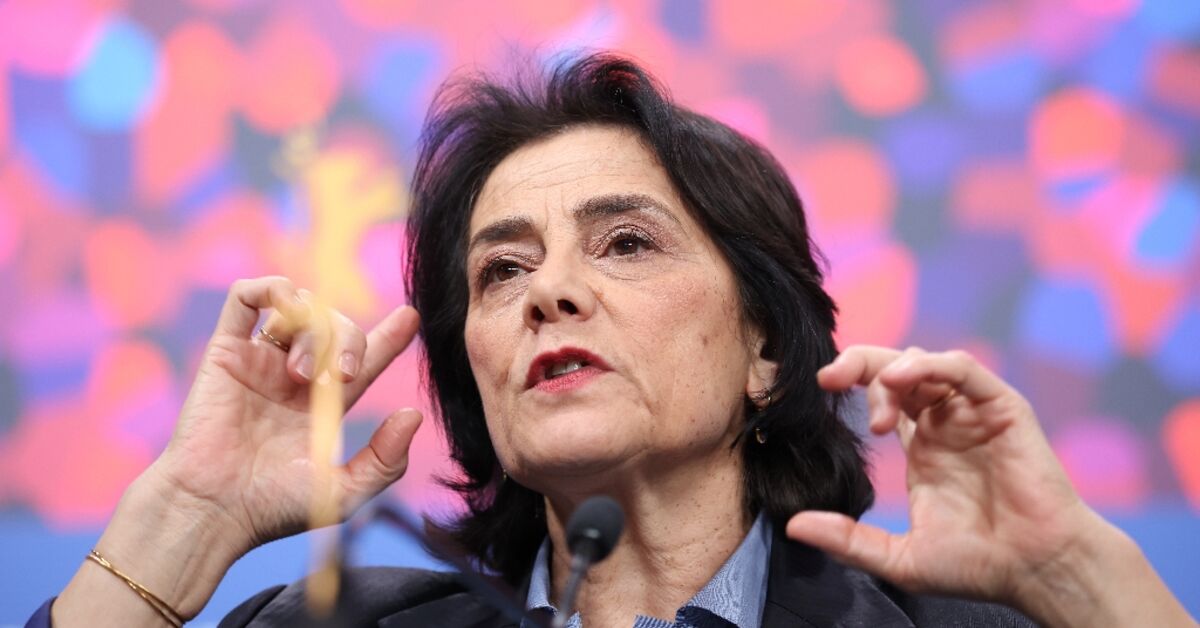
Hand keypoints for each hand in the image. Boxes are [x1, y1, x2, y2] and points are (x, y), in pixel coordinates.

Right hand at [146, 276, 422, 553]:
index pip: (364, 359)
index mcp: (324, 405)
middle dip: (350, 340)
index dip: (388, 336)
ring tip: (299, 374)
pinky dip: (272, 289)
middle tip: (341, 375)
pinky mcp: (226, 352)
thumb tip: (413, 414)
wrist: (213, 509)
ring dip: (313, 329)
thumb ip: (386, 461)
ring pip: (300, 308)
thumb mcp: (344, 493)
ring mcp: (260, 362)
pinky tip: (286, 309)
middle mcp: (293, 378)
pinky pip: (246, 297)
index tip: (410, 317)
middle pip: (337, 327)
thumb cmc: (272, 509)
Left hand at [785, 346, 1097, 605]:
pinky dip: (932, 365)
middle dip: (859, 364)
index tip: (821, 391)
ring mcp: (974, 413)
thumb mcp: (899, 558)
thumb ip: (847, 540)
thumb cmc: (978, 566)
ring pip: (928, 363)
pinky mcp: (1002, 408)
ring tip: (878, 412)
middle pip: (897, 370)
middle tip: (830, 378)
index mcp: (923, 446)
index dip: (852, 384)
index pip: (883, 396)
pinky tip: (903, 380)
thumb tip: (793, 526)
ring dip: (893, 371)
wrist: (1036, 570)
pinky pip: (965, 369)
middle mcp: (946, 422)